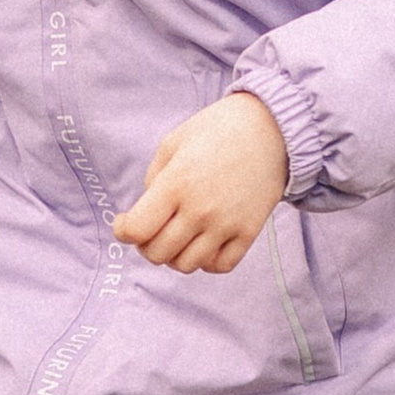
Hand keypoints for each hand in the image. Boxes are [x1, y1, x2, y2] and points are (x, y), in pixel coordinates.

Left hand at [112, 91, 289, 274]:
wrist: (271, 128)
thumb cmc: (216, 130)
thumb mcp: (172, 144)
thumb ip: (152, 181)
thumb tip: (144, 214)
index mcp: (176, 184)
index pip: (137, 230)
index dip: (123, 230)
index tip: (125, 223)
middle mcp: (200, 210)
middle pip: (158, 253)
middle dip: (146, 245)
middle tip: (151, 230)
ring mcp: (226, 224)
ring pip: (186, 265)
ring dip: (174, 256)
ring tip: (177, 236)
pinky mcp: (249, 232)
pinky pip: (220, 266)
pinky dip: (206, 262)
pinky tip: (202, 243)